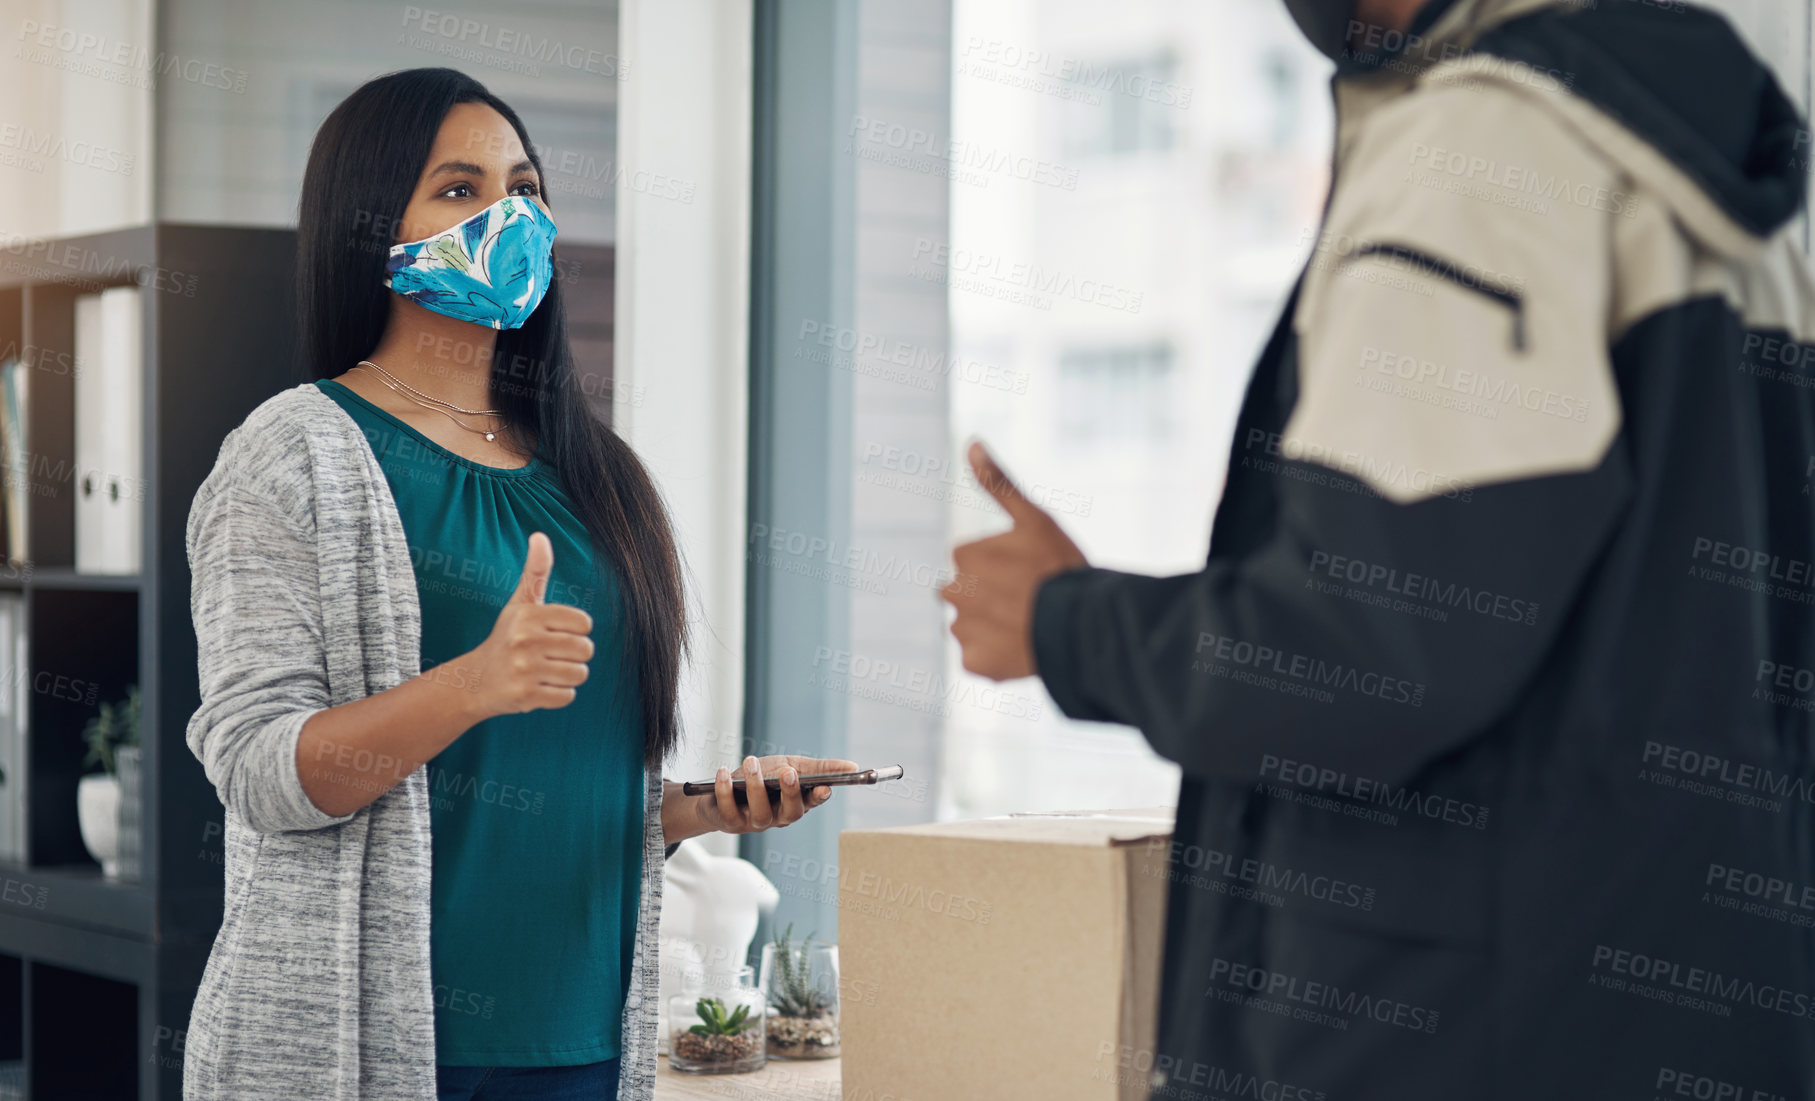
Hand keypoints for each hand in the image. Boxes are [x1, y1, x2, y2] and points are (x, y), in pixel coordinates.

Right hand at [464, 531, 593, 719]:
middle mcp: (525, 640)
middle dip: (574, 655)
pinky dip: (558, 695)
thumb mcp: (520, 603)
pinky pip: (567, 697)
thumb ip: (536, 571)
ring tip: (546, 671)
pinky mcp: (526, 696)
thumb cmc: (507, 637)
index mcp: (529, 615)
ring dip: (568, 676)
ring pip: (579, 674)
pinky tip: (539, 687)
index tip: (557, 633)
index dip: (576, 630)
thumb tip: (540, 535)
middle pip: (585, 650)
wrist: (475, 680)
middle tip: (552, 655)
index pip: (584, 623)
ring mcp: (524, 670)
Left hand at [696, 755, 859, 834]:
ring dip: (756, 786)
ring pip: (760, 812)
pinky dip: (725, 790)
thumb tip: (852, 766)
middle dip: (790, 793)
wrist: (722, 789)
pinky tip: (725, 772)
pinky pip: (729, 810)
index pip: (812, 802)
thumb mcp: (791, 765)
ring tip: (752, 762)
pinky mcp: (731, 822)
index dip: (818, 797)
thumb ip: (819, 767)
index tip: (824, 787)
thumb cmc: (763, 777)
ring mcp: (755, 822)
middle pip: (790, 812)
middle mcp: (779, 816)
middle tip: (788, 772)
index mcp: (797, 802)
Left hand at [941, 442, 1087, 679]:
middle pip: (967, 594)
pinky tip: (1024, 649)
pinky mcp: (975, 664)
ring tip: (1030, 626)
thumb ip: (998, 482)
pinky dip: (998, 657)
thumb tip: (971, 443)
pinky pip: (980, 659)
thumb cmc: (1060, 567)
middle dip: (990, 597)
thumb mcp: (1034, 517)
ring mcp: (963, 631)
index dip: (1006, 567)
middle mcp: (953, 593)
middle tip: (1029, 602)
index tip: (1031, 572)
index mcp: (965, 556)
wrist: (1081, 626)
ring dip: (993, 627)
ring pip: (973, 627)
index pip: (976, 562)